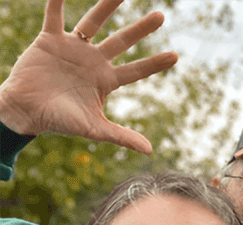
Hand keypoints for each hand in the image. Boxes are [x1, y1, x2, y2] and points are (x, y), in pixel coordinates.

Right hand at [0, 0, 177, 153]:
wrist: (26, 113)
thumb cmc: (61, 122)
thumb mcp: (95, 129)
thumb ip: (122, 136)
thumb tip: (150, 151)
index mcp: (106, 80)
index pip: (136, 70)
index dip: (155, 63)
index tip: (176, 56)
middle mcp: (93, 60)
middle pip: (122, 41)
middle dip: (141, 29)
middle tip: (161, 16)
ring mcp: (73, 48)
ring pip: (94, 22)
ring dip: (107, 7)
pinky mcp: (49, 40)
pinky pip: (55, 15)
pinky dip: (58, 1)